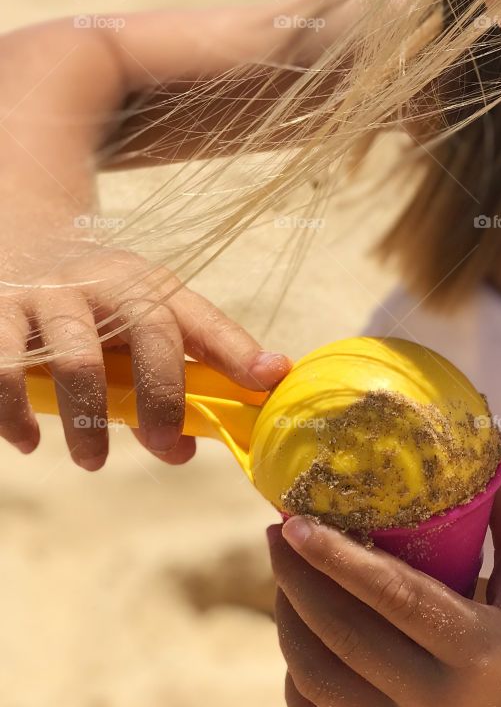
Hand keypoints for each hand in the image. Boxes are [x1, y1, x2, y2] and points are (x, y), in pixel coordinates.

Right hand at [0, 221, 291, 467]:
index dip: (238, 350)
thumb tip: (188, 448)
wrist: (19, 246)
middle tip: (164, 446)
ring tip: (92, 461)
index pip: (203, 319)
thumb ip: (167, 375)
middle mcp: (106, 283)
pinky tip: (26, 441)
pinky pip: (4, 369)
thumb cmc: (94, 306)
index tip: (269, 380)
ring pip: (77, 359)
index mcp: (150, 287)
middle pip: (149, 334)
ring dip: (88, 420)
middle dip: (162, 397)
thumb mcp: (136, 321)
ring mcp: (50, 295)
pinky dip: (13, 413)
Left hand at [266, 463, 500, 706]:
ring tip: (286, 575)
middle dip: (296, 580)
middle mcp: (438, 703)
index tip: (296, 521)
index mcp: (480, 650)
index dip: (337, 558)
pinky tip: (301, 632)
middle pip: (341, 637)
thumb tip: (477, 438)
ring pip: (315, 680)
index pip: (394, 598)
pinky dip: (295, 674)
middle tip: (278, 533)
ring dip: (287, 621)